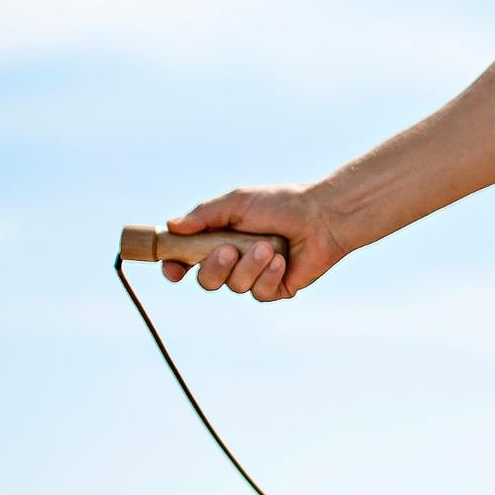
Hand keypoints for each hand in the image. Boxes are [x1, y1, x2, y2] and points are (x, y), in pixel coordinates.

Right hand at [161, 184, 352, 300]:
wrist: (323, 215)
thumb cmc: (281, 203)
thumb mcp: (238, 202)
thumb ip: (204, 214)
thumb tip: (171, 226)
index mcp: (219, 238)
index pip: (187, 260)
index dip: (175, 268)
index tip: (174, 269)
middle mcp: (234, 260)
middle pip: (206, 280)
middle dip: (214, 267)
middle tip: (228, 250)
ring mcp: (254, 276)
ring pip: (234, 286)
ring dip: (249, 266)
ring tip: (269, 246)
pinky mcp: (275, 288)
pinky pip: (259, 293)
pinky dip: (268, 275)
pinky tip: (282, 260)